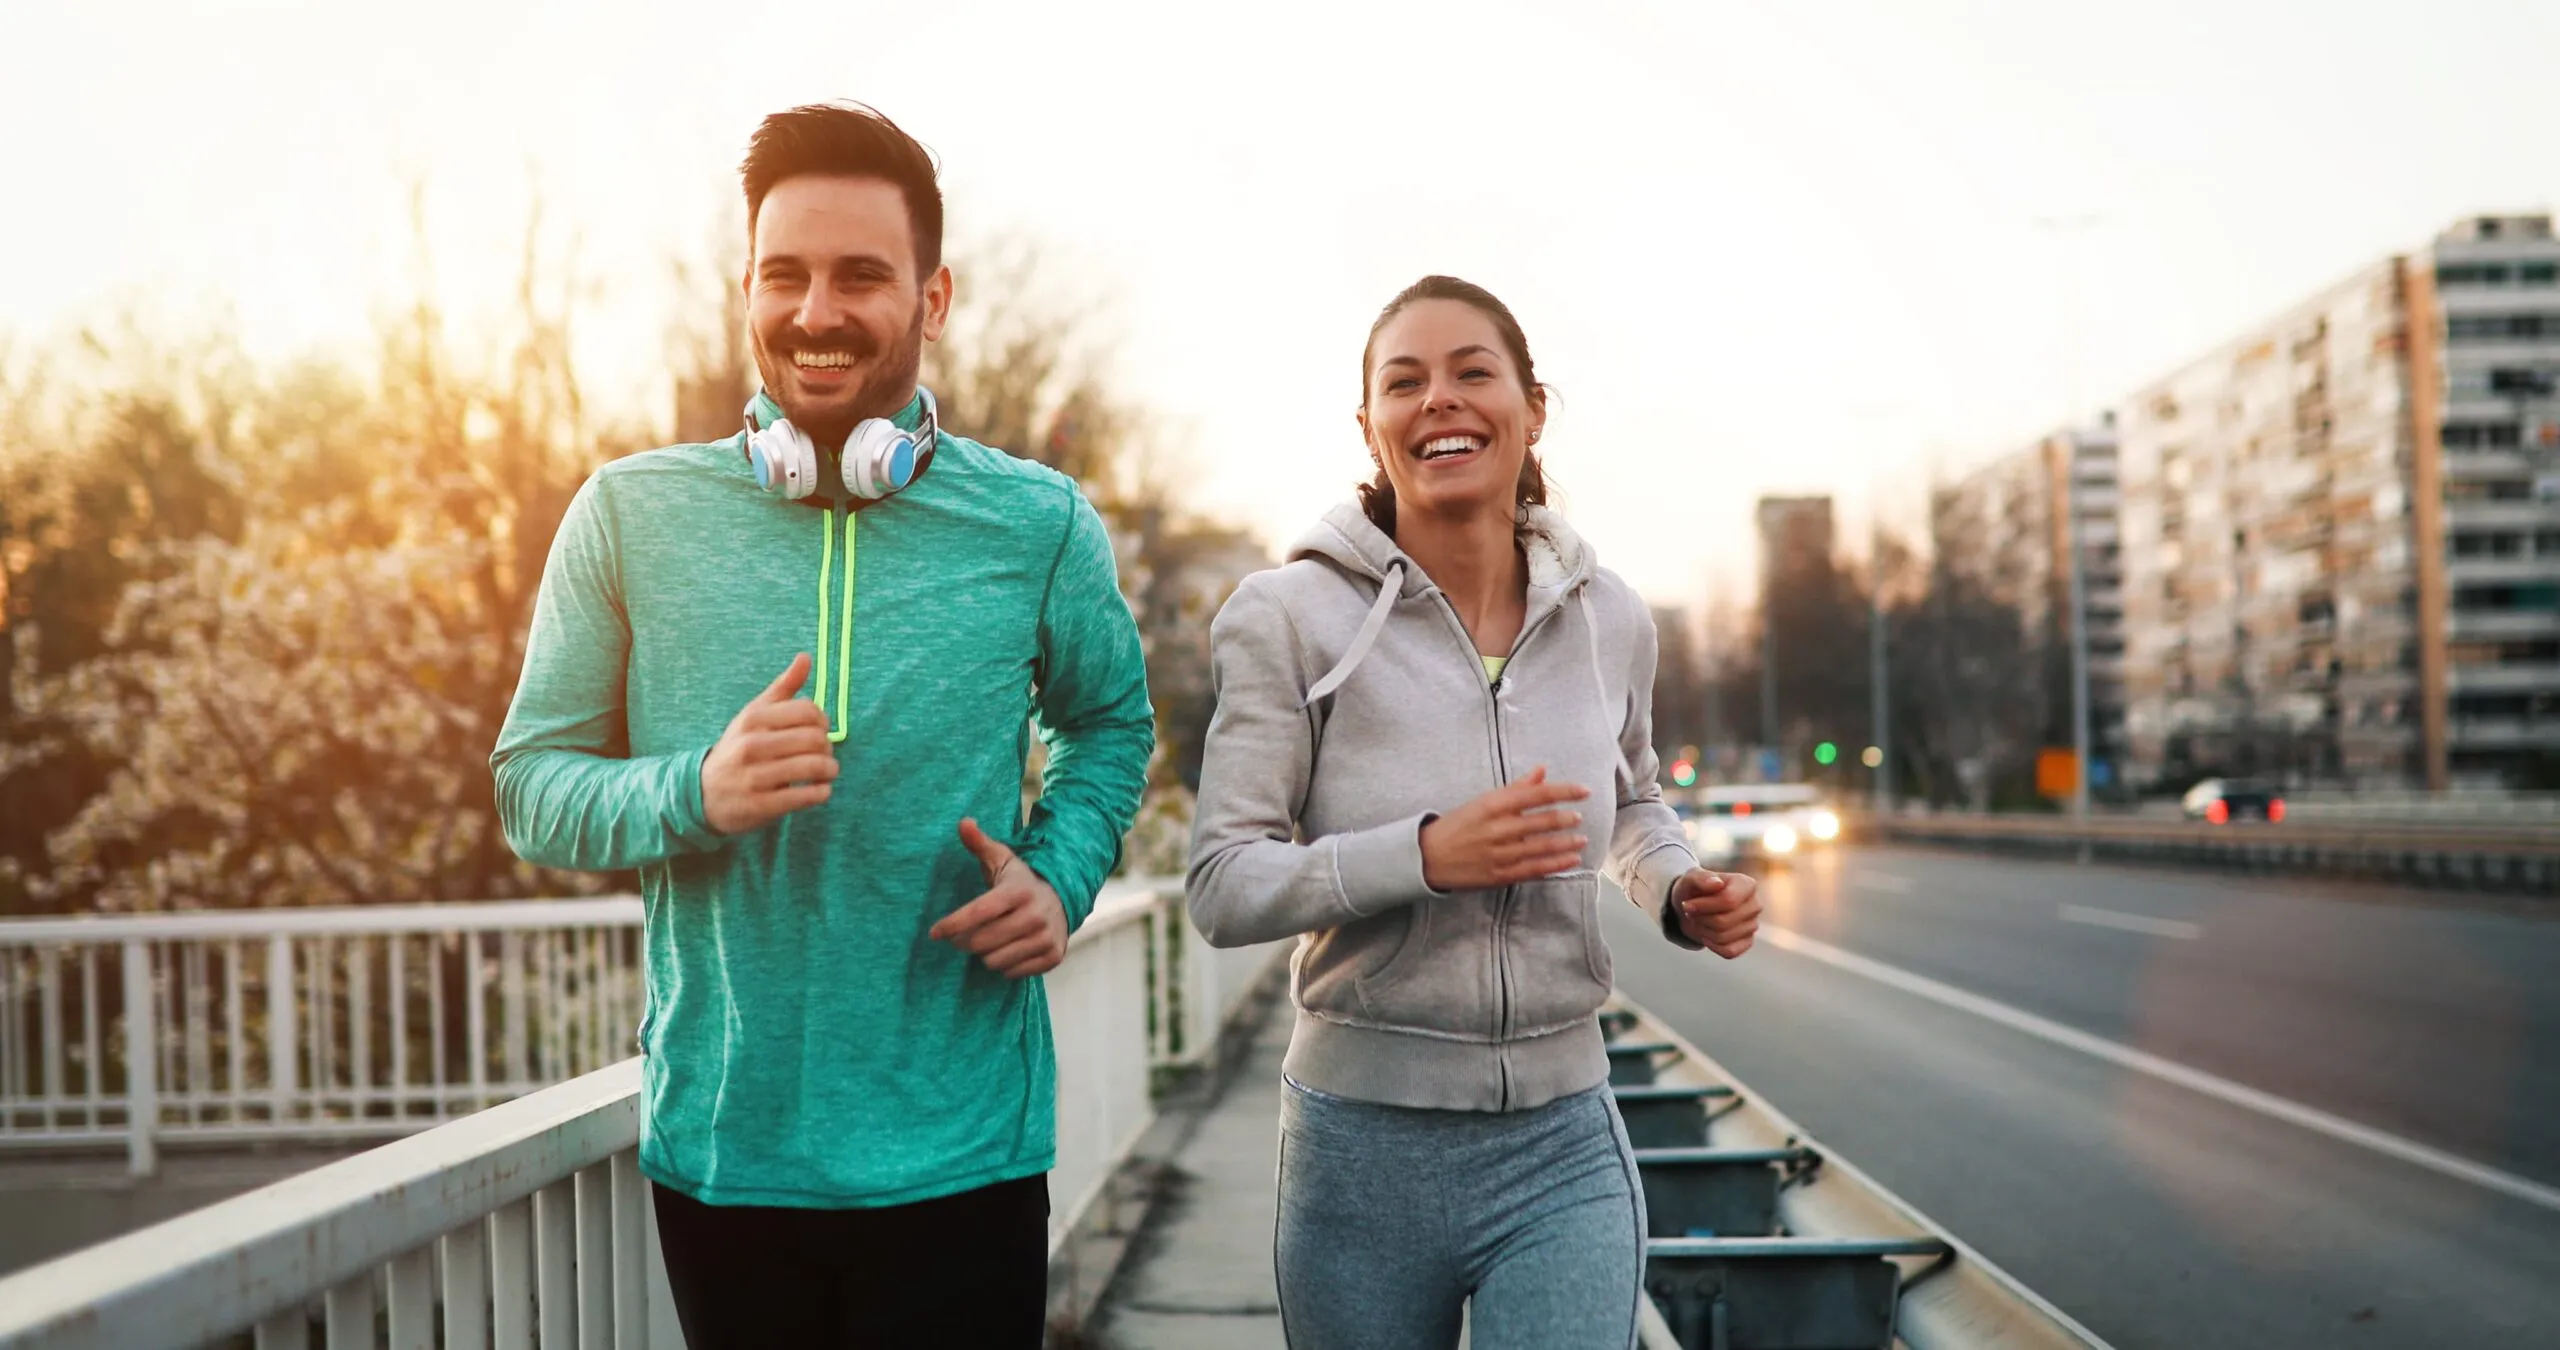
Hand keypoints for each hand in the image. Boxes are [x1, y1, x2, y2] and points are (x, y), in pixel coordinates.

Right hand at [700, 654, 837, 834]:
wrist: (703, 794)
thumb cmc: (739, 749)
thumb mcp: (754, 716)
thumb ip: (783, 688)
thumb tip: (806, 657)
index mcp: (753, 719)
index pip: (808, 711)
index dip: (823, 720)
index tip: (820, 729)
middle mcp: (752, 746)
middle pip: (815, 739)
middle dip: (828, 747)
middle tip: (825, 753)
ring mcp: (755, 777)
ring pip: (814, 767)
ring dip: (830, 770)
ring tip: (827, 771)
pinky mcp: (761, 806)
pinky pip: (806, 796)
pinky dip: (821, 793)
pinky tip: (819, 790)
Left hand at [930, 818, 1069, 977]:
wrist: (1064, 898)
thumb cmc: (1020, 882)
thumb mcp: (1002, 860)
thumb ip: (979, 843)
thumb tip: (963, 822)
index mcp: (1018, 891)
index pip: (978, 912)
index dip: (952, 924)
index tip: (934, 933)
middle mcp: (1035, 915)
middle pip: (981, 942)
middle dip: (965, 941)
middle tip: (962, 936)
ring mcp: (1046, 938)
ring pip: (994, 961)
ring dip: (985, 954)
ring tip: (990, 941)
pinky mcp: (1053, 956)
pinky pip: (1012, 973)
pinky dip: (1004, 965)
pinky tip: (1009, 949)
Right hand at [1418, 766, 1590, 891]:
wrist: (1428, 857)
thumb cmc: (1458, 825)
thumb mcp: (1483, 801)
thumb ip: (1516, 788)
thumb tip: (1542, 771)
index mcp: (1492, 805)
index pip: (1536, 794)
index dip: (1564, 791)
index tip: (1584, 791)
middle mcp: (1498, 828)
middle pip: (1542, 821)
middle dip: (1566, 819)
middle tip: (1578, 817)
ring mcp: (1500, 854)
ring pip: (1542, 847)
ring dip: (1566, 843)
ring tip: (1581, 839)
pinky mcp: (1500, 875)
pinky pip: (1535, 870)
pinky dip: (1556, 865)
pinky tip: (1571, 860)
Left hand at [1672, 869, 1759, 957]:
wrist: (1694, 906)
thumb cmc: (1695, 889)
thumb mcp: (1691, 878)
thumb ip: (1701, 878)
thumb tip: (1717, 884)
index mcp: (1746, 884)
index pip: (1728, 900)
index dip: (1703, 906)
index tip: (1687, 905)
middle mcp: (1754, 904)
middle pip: (1724, 922)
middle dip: (1701, 919)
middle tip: (1692, 913)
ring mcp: (1753, 924)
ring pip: (1724, 938)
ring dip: (1703, 932)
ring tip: (1699, 921)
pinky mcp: (1748, 942)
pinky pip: (1729, 951)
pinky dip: (1712, 945)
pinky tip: (1707, 934)